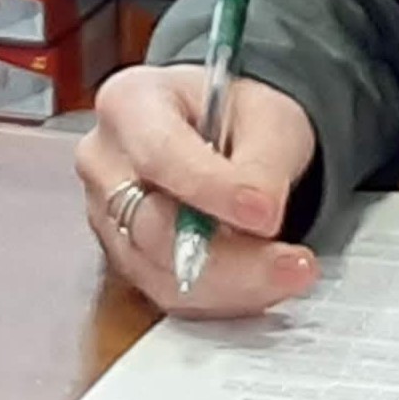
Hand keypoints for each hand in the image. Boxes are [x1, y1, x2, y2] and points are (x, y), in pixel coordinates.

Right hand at [77, 60, 318, 317]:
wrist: (232, 136)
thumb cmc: (238, 114)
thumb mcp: (266, 116)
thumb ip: (263, 162)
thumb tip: (260, 212)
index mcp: (128, 103)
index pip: (159, 155)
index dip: (212, 190)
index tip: (265, 213)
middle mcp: (105, 164)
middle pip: (152, 228)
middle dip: (230, 255)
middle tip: (293, 262)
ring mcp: (109, 219)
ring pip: (162, 274)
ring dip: (233, 284)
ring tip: (290, 273)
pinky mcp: (129, 262)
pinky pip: (172, 295)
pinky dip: (224, 296)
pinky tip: (265, 283)